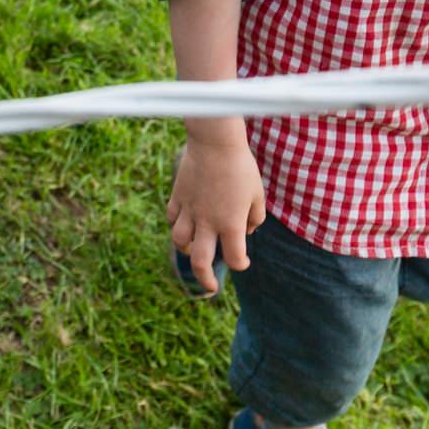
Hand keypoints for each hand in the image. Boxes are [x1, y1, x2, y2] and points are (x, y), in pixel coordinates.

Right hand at [166, 136, 265, 294]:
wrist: (215, 142)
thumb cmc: (241, 167)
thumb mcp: (257, 193)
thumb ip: (255, 217)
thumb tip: (246, 231)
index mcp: (231, 224)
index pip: (235, 259)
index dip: (241, 264)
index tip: (244, 261)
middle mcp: (207, 222)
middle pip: (201, 263)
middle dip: (205, 280)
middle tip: (211, 286)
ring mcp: (189, 210)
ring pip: (180, 241)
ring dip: (188, 250)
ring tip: (195, 248)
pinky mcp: (177, 196)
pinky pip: (171, 218)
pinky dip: (176, 224)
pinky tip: (184, 222)